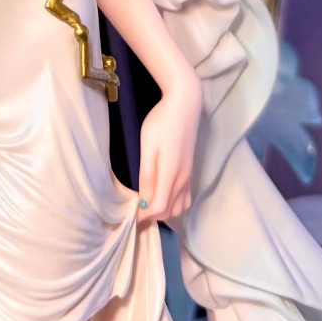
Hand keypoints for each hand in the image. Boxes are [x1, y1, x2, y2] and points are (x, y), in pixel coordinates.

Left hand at [136, 72, 201, 226]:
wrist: (185, 105)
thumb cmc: (161, 122)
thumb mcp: (148, 146)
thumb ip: (147, 175)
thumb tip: (143, 200)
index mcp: (171, 174)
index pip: (159, 207)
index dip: (144, 216)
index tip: (130, 216)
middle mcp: (183, 179)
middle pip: (170, 211)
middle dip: (153, 216)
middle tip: (135, 211)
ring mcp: (189, 175)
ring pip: (180, 207)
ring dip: (165, 211)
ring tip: (147, 204)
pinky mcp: (190, 170)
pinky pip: (186, 197)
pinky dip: (175, 204)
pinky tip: (163, 195)